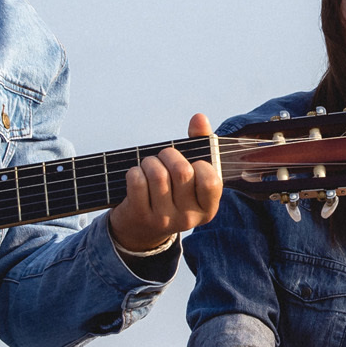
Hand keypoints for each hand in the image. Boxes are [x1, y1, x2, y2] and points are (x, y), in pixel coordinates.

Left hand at [106, 113, 222, 252]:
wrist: (141, 228)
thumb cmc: (172, 192)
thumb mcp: (191, 174)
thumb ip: (200, 144)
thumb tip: (199, 118)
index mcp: (208, 208)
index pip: (211, 181)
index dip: (200, 165)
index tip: (192, 163)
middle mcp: (188, 218)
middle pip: (182, 172)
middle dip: (169, 154)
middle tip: (163, 157)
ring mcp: (164, 219)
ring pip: (158, 175)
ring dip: (150, 162)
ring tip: (149, 165)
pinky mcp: (140, 216)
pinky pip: (137, 182)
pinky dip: (134, 171)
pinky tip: (136, 175)